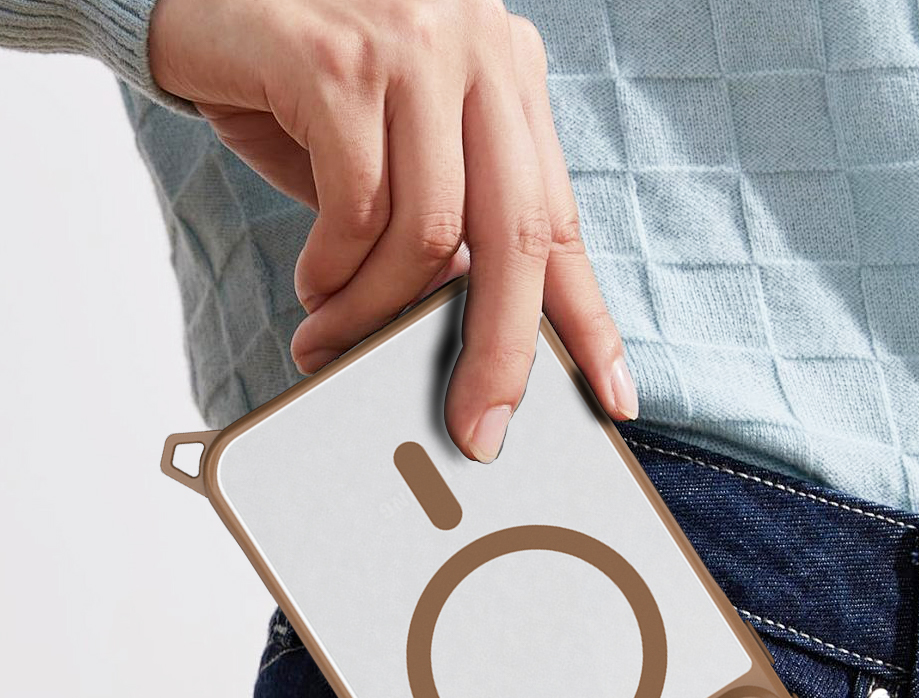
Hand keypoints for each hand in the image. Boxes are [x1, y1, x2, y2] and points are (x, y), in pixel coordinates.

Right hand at [149, 0, 638, 460]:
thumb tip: (474, 339)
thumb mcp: (397, 153)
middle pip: (518, 235)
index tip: (613, 395)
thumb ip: (443, 225)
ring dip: (377, 313)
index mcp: (506, 75)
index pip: (561, 220)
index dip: (590, 320)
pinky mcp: (337, 61)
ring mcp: (412, 47)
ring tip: (333, 334)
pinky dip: (332, 271)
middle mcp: (476, 50)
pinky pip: (356, 210)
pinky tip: (313, 282)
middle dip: (498, 353)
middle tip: (476, 429)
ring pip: (428, 234)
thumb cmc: (305, 90)